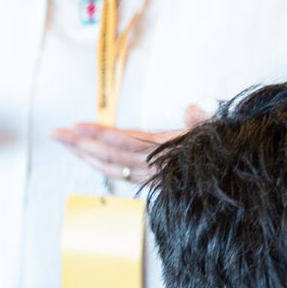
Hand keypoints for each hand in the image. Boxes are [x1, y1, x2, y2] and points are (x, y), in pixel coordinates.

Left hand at [49, 104, 206, 186]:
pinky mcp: (151, 179)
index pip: (127, 143)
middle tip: (56, 134)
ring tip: (63, 141)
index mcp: (166, 152)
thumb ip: (200, 122)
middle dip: (82, 146)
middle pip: (111, 157)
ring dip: (85, 156)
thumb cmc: (221, 151)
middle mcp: (155, 166)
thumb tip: (190, 108)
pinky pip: (120, 174)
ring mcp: (152, 175)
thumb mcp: (214, 133)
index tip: (78, 128)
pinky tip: (85, 157)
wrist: (229, 179)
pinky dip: (100, 165)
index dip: (101, 136)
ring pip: (112, 168)